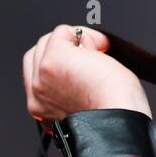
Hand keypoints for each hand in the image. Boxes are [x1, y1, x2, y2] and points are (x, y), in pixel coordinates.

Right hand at [22, 24, 151, 130]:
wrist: (118, 124)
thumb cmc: (116, 120)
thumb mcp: (86, 108)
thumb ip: (72, 90)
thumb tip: (80, 62)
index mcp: (42, 110)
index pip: (39, 74)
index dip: (62, 64)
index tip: (84, 66)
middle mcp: (37, 93)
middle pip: (37, 54)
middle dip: (64, 49)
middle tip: (91, 56)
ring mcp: (42, 75)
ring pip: (47, 41)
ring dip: (74, 42)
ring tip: (97, 54)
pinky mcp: (54, 58)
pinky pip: (62, 32)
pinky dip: (84, 34)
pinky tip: (100, 46)